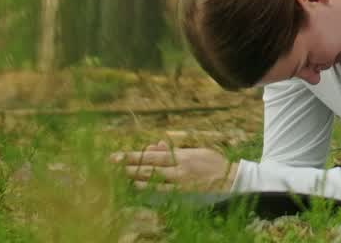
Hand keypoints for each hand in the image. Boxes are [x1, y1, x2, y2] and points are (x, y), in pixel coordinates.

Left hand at [110, 143, 238, 191]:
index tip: (116, 156)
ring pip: (153, 180)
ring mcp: (180, 183)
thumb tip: (155, 145)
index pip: (151, 155)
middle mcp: (178, 169)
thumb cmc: (211, 162)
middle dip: (128, 166)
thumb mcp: (193, 152)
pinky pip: (162, 192)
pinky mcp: (184, 194)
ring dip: (135, 178)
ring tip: (119, 176)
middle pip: (148, 167)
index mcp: (181, 156)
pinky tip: (138, 188)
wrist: (230, 179)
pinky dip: (149, 190)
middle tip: (110, 164)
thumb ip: (173, 150)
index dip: (133, 156)